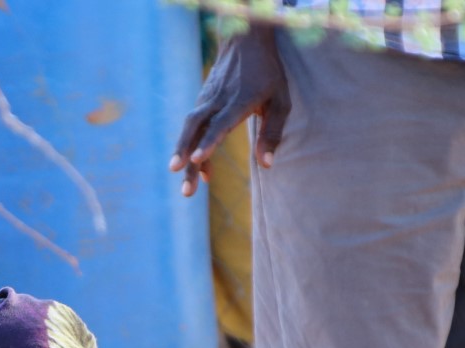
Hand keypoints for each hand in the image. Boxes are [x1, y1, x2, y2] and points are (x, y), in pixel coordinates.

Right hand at [171, 25, 289, 197]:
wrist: (244, 41)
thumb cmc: (267, 73)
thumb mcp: (280, 101)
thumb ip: (272, 133)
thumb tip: (266, 165)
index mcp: (240, 100)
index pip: (219, 124)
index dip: (208, 142)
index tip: (195, 159)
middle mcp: (218, 100)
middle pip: (196, 129)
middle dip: (187, 158)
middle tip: (186, 190)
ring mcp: (206, 100)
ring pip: (189, 129)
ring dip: (184, 157)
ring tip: (187, 187)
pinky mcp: (200, 101)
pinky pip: (193, 127)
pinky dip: (192, 147)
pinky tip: (196, 164)